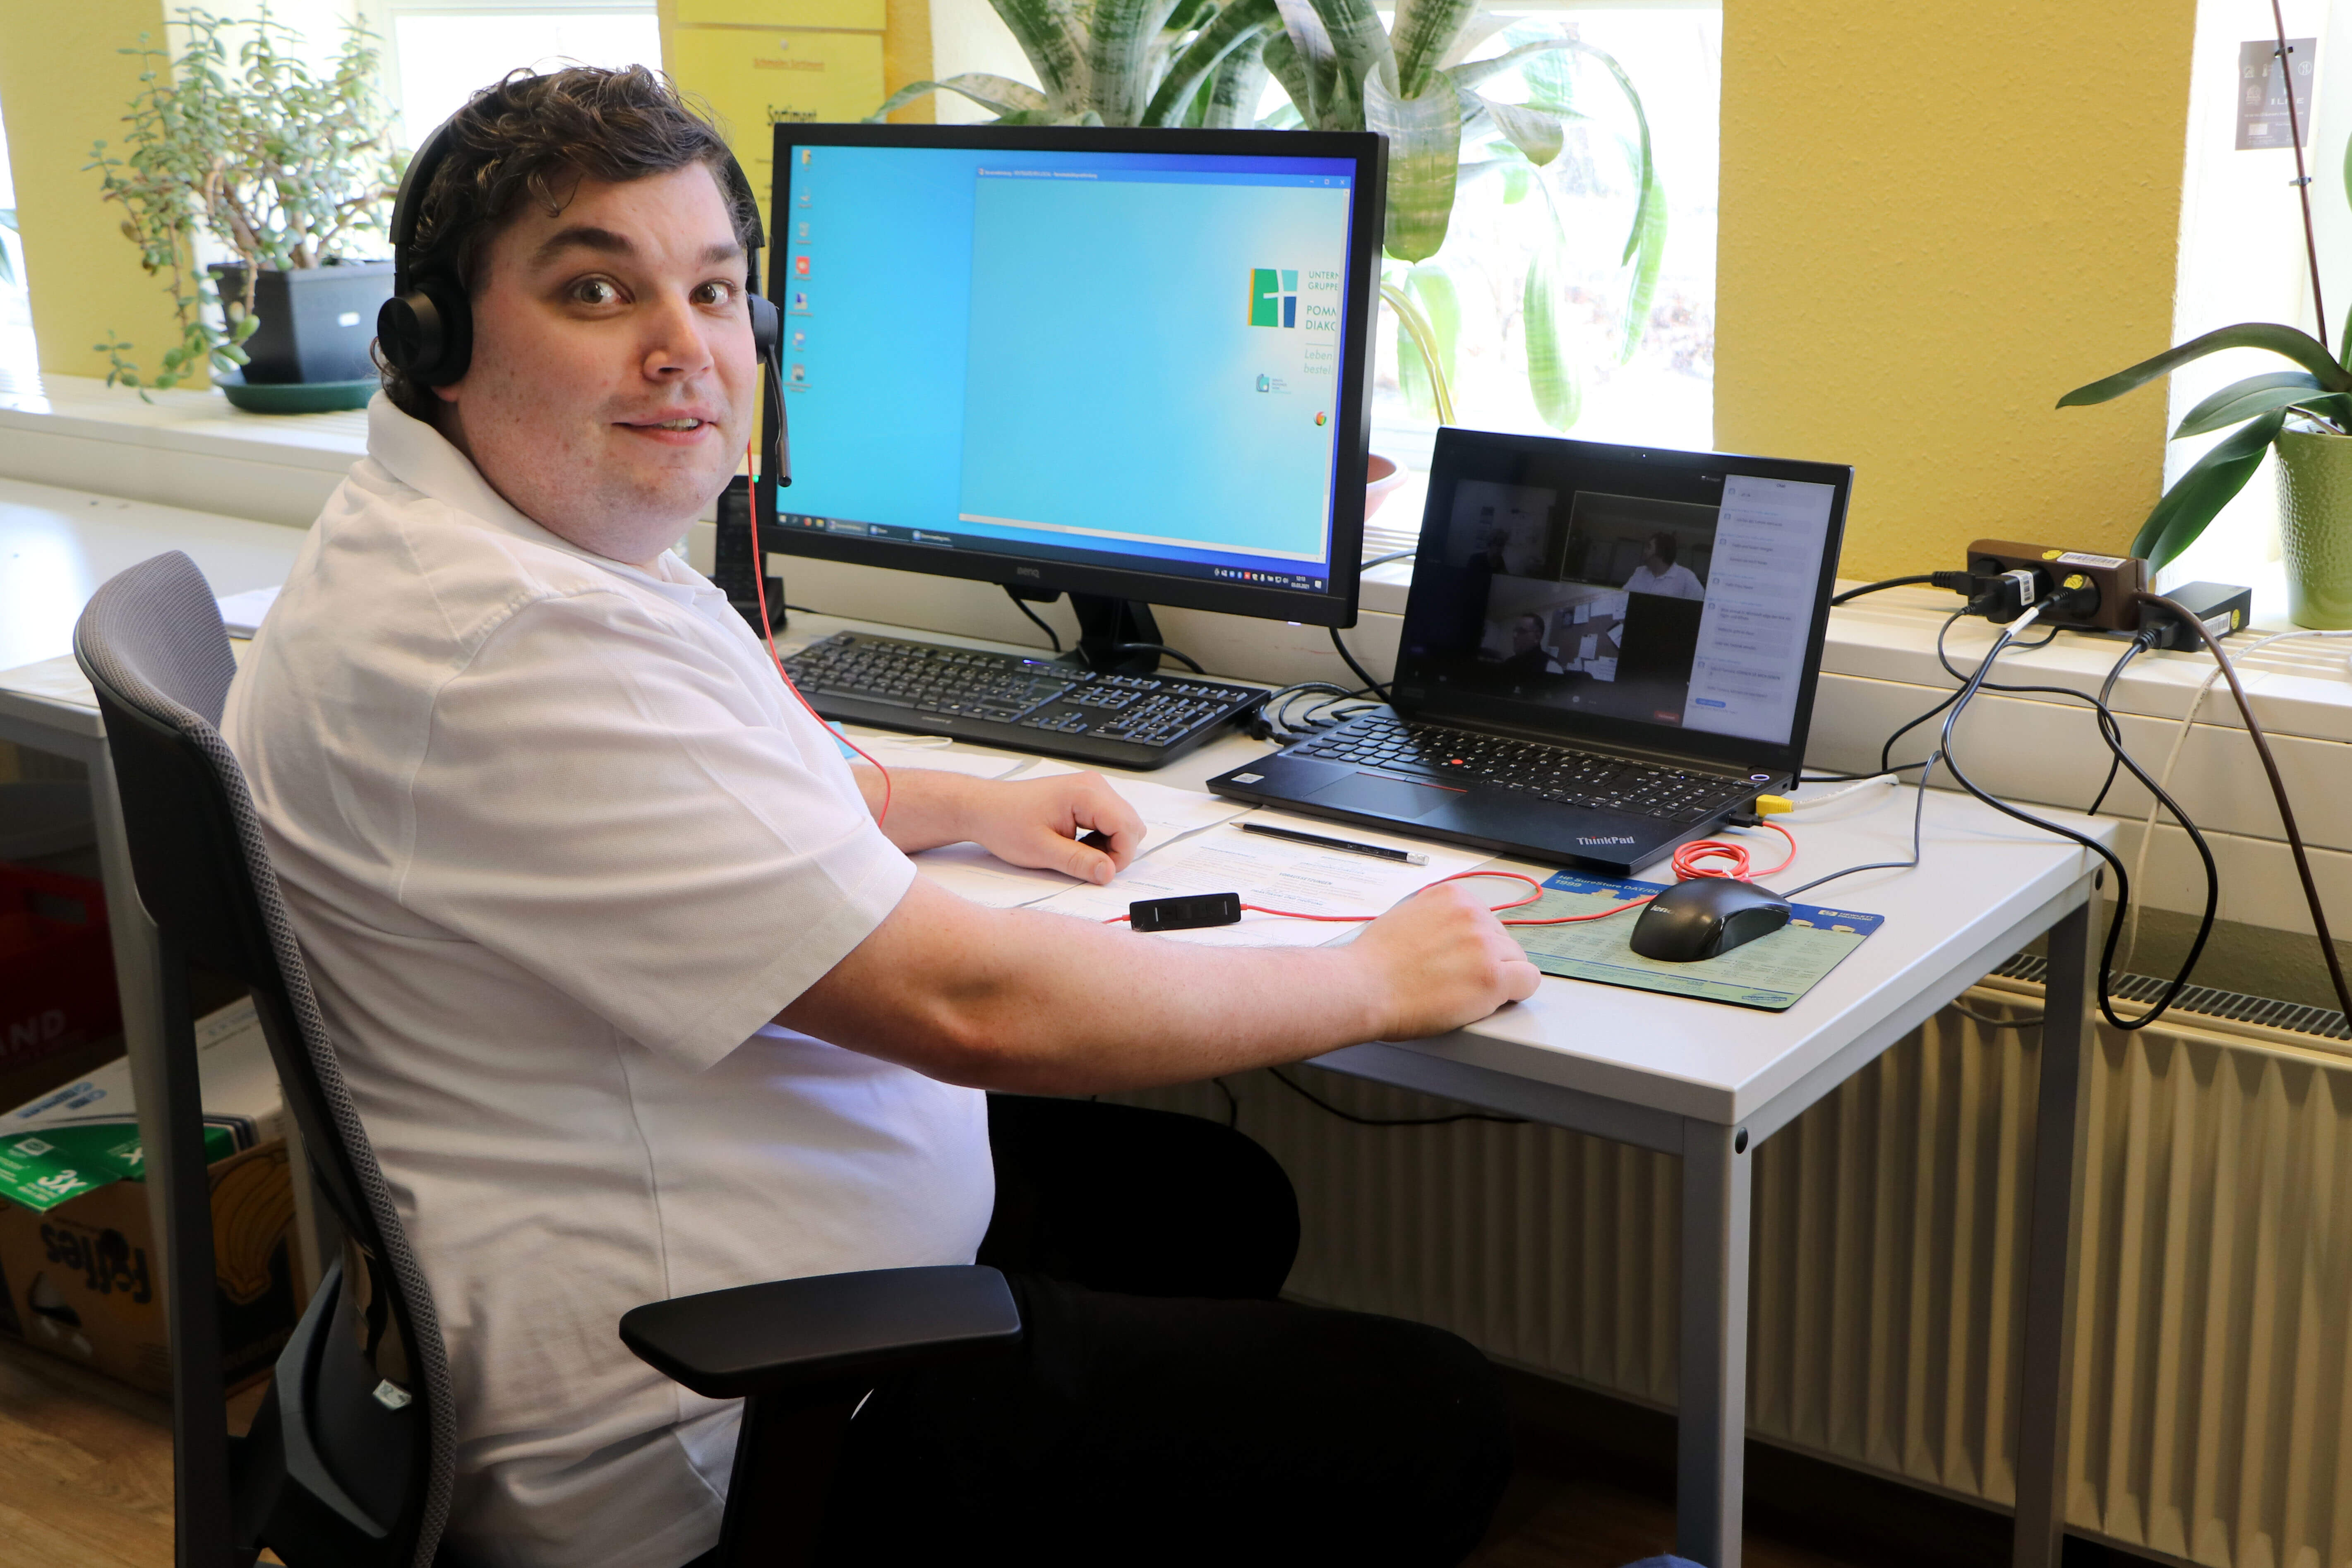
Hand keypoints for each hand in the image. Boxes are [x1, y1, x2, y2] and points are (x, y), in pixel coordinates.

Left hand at [961, 771, 1146, 884]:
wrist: (984, 808)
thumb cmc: (1005, 823)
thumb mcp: (1041, 850)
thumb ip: (1079, 862)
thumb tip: (1108, 873)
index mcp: (1086, 793)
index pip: (1128, 828)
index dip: (1120, 857)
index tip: (1098, 872)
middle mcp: (1094, 785)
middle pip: (1131, 825)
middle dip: (1116, 851)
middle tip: (1087, 865)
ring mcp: (1091, 788)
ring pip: (1123, 824)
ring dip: (1108, 845)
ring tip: (1076, 853)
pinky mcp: (1086, 796)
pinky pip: (1110, 820)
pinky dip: (1100, 838)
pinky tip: (1076, 844)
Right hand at [1348, 882, 1541, 1038]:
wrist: (1363, 987)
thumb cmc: (1374, 962)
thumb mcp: (1406, 916)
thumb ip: (1436, 919)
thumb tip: (1451, 933)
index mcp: (1452, 896)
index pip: (1486, 919)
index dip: (1474, 945)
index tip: (1461, 958)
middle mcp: (1472, 914)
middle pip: (1504, 940)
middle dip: (1487, 961)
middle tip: (1458, 980)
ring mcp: (1484, 945)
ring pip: (1517, 961)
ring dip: (1498, 978)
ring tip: (1465, 992)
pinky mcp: (1492, 977)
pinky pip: (1529, 981)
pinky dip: (1516, 993)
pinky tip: (1491, 1000)